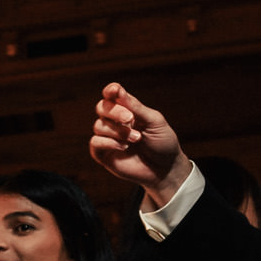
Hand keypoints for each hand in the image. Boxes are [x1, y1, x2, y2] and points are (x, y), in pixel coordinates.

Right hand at [89, 82, 190, 204]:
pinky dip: (108, 142)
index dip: (110, 91)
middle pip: (102, 107)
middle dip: (115, 112)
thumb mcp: (154, 121)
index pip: (112, 96)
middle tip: (130, 119)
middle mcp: (115, 122)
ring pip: (98, 125)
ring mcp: (108, 138)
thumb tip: (118, 91)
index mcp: (128, 110)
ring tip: (136, 139)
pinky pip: (95, 142)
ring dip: (118, 131)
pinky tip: (124, 147)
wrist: (165, 169)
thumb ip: (136, 107)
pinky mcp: (103, 154)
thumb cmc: (163, 143)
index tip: (114, 91)